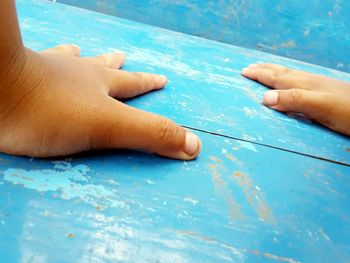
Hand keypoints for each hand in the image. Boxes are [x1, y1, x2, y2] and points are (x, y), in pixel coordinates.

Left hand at [0, 44, 201, 158]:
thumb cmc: (52, 110)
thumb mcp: (109, 127)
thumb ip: (151, 135)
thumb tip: (194, 146)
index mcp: (99, 84)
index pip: (133, 83)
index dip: (150, 82)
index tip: (164, 78)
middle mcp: (76, 73)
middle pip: (103, 67)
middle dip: (118, 66)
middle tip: (124, 56)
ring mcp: (47, 71)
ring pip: (71, 60)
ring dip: (82, 58)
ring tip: (83, 51)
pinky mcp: (21, 77)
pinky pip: (38, 63)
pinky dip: (46, 60)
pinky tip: (41, 58)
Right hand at [242, 63, 349, 135]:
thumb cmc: (349, 112)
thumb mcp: (320, 107)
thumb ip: (294, 100)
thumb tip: (265, 98)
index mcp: (303, 85)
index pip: (275, 78)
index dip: (259, 75)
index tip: (243, 72)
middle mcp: (308, 82)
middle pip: (280, 73)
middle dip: (263, 70)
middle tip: (248, 68)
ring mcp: (317, 85)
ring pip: (289, 75)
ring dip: (273, 72)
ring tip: (265, 70)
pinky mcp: (323, 92)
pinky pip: (297, 80)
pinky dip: (286, 78)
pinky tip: (292, 82)